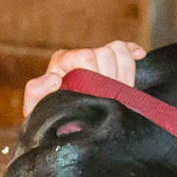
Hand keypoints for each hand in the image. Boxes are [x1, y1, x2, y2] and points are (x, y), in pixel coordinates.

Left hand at [23, 40, 145, 116]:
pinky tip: (140, 55)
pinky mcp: (109, 64)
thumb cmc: (49, 117)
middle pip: (106, 53)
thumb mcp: (37, 108)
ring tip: (117, 93)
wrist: (62, 127)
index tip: (95, 96)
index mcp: (62, 62)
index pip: (86, 57)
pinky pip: (125, 49)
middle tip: (106, 98)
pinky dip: (133, 51)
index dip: (95, 76)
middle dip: (109, 78)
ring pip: (118, 50)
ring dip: (123, 72)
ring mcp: (96, 59)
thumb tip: (55, 77)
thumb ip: (37, 92)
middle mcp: (79, 57)